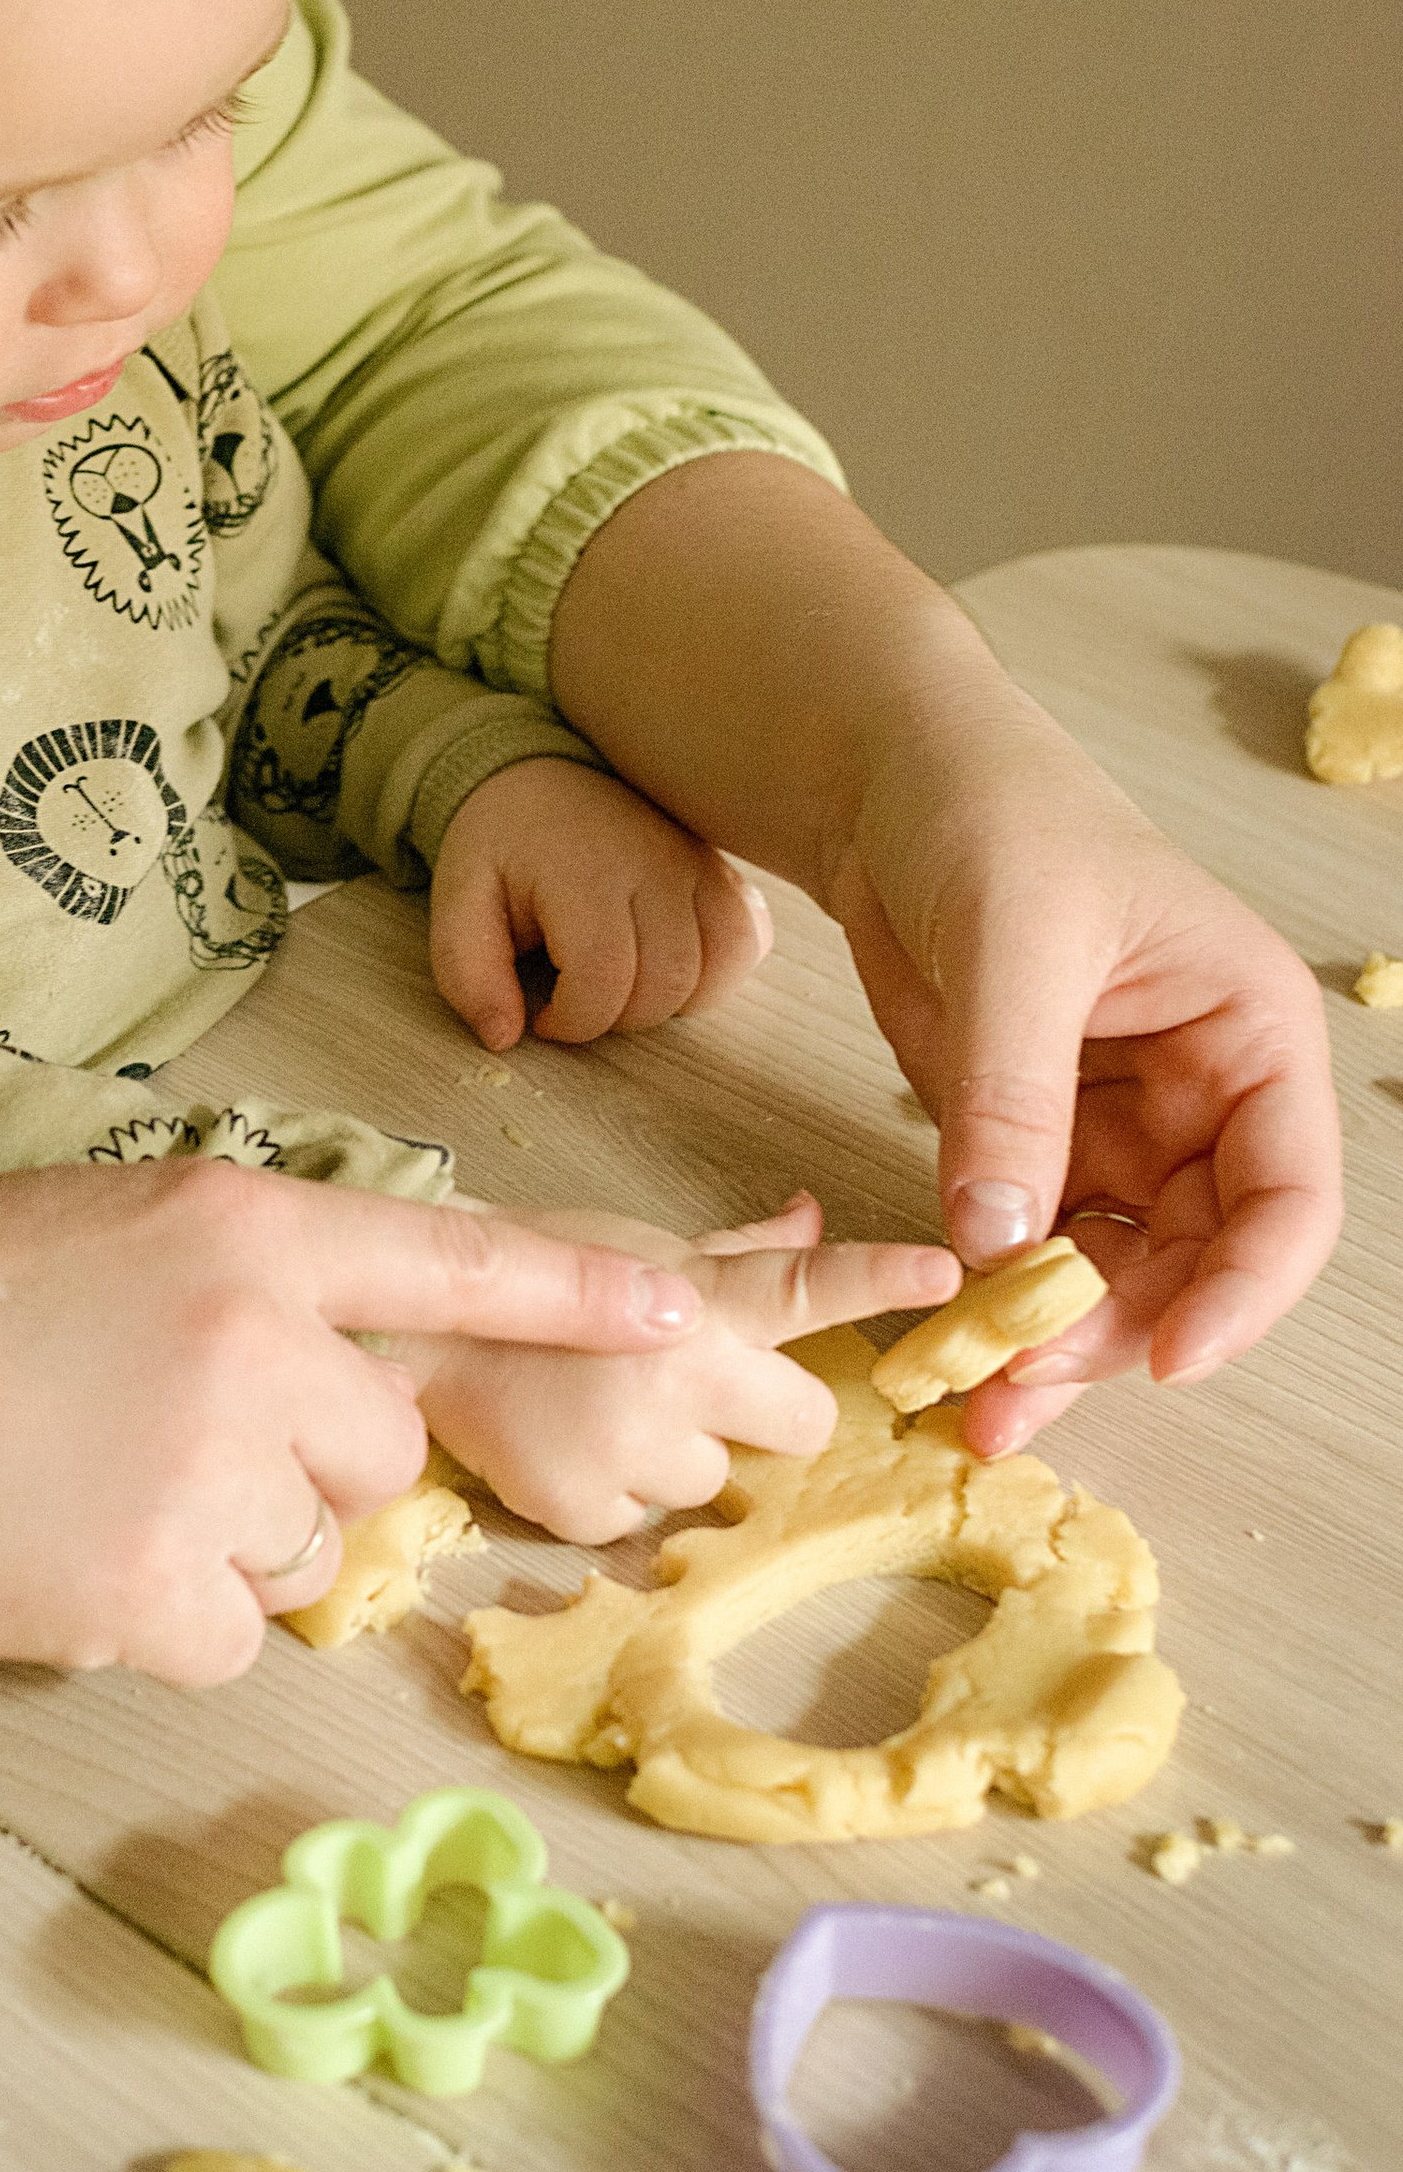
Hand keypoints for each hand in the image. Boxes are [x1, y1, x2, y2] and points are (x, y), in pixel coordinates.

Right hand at [0, 1159, 703, 1684]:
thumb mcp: (120, 1229)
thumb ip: (249, 1281)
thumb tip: (336, 1376)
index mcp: (247, 1233)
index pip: (454, 1264)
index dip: (580, 1299)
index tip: (694, 1321)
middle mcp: (254, 1342)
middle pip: (379, 1453)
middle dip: (298, 1467)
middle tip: (155, 1435)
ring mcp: (207, 1469)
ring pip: (306, 1556)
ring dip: (224, 1547)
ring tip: (90, 1484)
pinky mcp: (152, 1589)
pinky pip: (230, 1640)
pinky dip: (159, 1620)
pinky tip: (67, 1556)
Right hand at [409, 1192, 957, 1543]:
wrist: (411, 1330)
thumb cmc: (532, 1281)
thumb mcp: (635, 1250)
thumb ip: (737, 1250)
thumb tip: (814, 1216)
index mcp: (696, 1300)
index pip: (806, 1287)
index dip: (882, 1280)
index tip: (950, 1271)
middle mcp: (677, 1371)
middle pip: (802, 1425)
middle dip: (763, 1412)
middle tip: (693, 1387)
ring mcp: (633, 1447)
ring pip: (715, 1481)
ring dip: (675, 1455)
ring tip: (600, 1410)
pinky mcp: (587, 1508)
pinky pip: (641, 1521)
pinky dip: (612, 1494)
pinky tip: (566, 1445)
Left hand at [427, 757, 772, 1048]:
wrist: (538, 777)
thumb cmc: (500, 846)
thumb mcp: (459, 902)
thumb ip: (467, 973)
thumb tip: (503, 1038)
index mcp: (582, 869)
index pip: (603, 978)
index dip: (574, 1022)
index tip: (544, 1016)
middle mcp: (652, 861)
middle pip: (665, 983)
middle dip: (617, 1018)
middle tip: (579, 1000)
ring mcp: (696, 862)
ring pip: (717, 967)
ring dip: (669, 1002)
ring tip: (621, 986)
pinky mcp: (722, 870)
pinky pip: (748, 939)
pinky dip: (719, 974)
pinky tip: (670, 970)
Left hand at [542, 456, 1344, 1461]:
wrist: (884, 774)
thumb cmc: (988, 811)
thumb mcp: (1011, 947)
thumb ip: (1013, 1094)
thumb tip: (1002, 1242)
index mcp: (1249, 1032)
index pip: (1287, 1197)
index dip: (1242, 1292)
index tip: (1167, 1356)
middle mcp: (1203, 1093)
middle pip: (1197, 1260)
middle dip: (1118, 1336)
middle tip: (1017, 1388)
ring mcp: (1118, 1124)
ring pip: (1114, 1272)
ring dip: (1052, 1341)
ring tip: (972, 1397)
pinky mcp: (1032, 1137)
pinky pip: (1035, 1246)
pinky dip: (999, 1301)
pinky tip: (950, 1350)